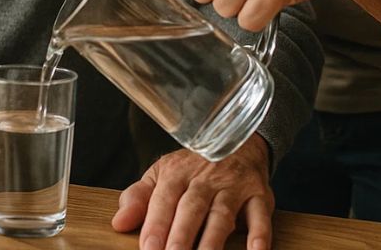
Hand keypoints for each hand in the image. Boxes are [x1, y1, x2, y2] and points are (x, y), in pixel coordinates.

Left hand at [112, 136, 272, 249]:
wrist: (237, 141)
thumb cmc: (193, 168)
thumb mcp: (162, 175)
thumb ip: (139, 199)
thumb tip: (119, 223)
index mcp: (177, 172)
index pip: (164, 199)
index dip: (156, 225)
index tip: (148, 248)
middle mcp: (206, 178)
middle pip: (192, 208)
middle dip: (181, 236)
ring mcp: (234, 186)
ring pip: (222, 215)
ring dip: (213, 241)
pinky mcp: (259, 195)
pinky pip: (261, 215)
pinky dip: (260, 235)